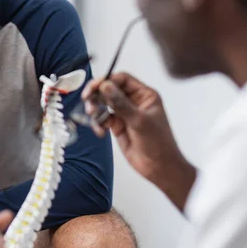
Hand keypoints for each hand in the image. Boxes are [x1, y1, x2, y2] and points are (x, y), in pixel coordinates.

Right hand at [82, 72, 196, 211]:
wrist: (159, 168)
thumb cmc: (158, 143)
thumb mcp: (139, 121)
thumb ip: (120, 103)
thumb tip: (104, 85)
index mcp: (144, 95)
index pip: (122, 79)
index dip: (107, 80)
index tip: (94, 87)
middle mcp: (134, 101)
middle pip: (110, 89)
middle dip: (97, 94)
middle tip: (87, 99)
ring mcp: (125, 113)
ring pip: (104, 103)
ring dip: (96, 109)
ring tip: (93, 117)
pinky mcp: (117, 125)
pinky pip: (103, 118)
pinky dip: (98, 123)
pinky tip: (101, 132)